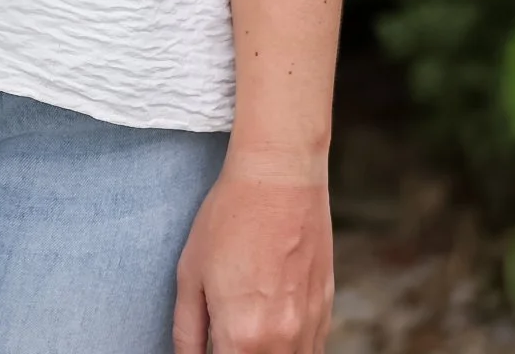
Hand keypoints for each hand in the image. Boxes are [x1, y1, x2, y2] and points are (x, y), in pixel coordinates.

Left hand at [173, 157, 333, 353]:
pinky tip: (271, 325)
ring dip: (265, 352)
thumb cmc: (230, 218)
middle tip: (224, 334)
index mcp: (242, 338)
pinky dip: (289, 349)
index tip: (210, 344)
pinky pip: (310, 352)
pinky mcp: (326, 313)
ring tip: (248, 323)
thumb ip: (188, 331)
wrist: (280, 176)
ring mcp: (309, 330)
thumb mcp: (191, 273)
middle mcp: (282, 343)